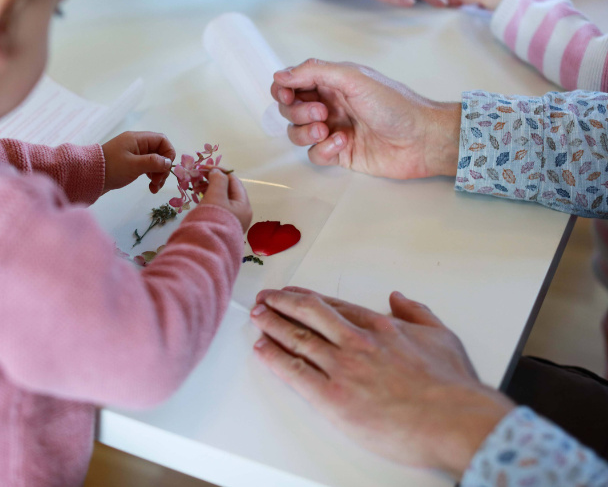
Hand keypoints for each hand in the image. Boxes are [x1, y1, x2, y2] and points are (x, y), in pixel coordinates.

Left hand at [101, 132, 175, 194]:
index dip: (168, 153)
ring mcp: (133, 154)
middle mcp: (137, 144)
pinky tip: (150, 187)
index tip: (166, 168)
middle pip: (159, 152)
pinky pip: (146, 167)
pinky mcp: (130, 164)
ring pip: (154, 162)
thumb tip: (168, 162)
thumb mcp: (134, 165)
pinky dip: (150, 176)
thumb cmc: (111, 168)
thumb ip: (153, 162)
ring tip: (154, 187)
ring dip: (158, 174)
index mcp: (138, 139)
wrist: (89, 176)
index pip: (162, 140)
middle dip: (162, 168)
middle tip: (157, 182)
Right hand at [200, 169, 252, 231]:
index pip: (233, 181)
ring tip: (195, 188)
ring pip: (222, 199)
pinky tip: (199, 199)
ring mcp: (231, 221)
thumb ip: (218, 180)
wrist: (205, 248)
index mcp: (243, 205)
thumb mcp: (216, 196)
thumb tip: (217, 172)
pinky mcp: (222, 226)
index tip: (204, 168)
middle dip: (213, 181)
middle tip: (197, 177)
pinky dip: (209, 201)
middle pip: (228, 190)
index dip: (219, 171)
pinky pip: (217, 208)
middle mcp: (241, 213)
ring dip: (209, 190)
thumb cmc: (213, 220)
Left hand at [250, 287, 514, 477]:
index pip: (333, 306)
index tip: (292, 294)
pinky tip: (261, 348)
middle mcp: (356, 341)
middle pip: (308, 314)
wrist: (456, 420)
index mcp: (380, 326)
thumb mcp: (441, 336)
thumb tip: (400, 298)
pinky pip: (294, 372)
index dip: (307, 298)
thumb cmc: (452, 386)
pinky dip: (273, 357)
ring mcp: (343, 367)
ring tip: (257, 316)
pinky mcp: (333, 397)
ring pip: (297, 338)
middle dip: (281, 303)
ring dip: (271, 324)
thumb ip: (417, 313)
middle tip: (264, 298)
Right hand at [272, 60, 460, 178]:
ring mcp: (333, 129)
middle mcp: (330, 104)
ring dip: (306, 132)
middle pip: (290, 109)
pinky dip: (323, 150)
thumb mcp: (354, 79)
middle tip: (320, 113)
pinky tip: (343, 143)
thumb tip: (280, 75)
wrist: (422, 139)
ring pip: (297, 133)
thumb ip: (315, 72)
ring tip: (327, 130)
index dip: (283, 89)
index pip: (293, 82)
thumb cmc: (395, 104)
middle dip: (297, 112)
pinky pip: (314, 154)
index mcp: (332, 82)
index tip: (287, 95)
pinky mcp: (339, 154)